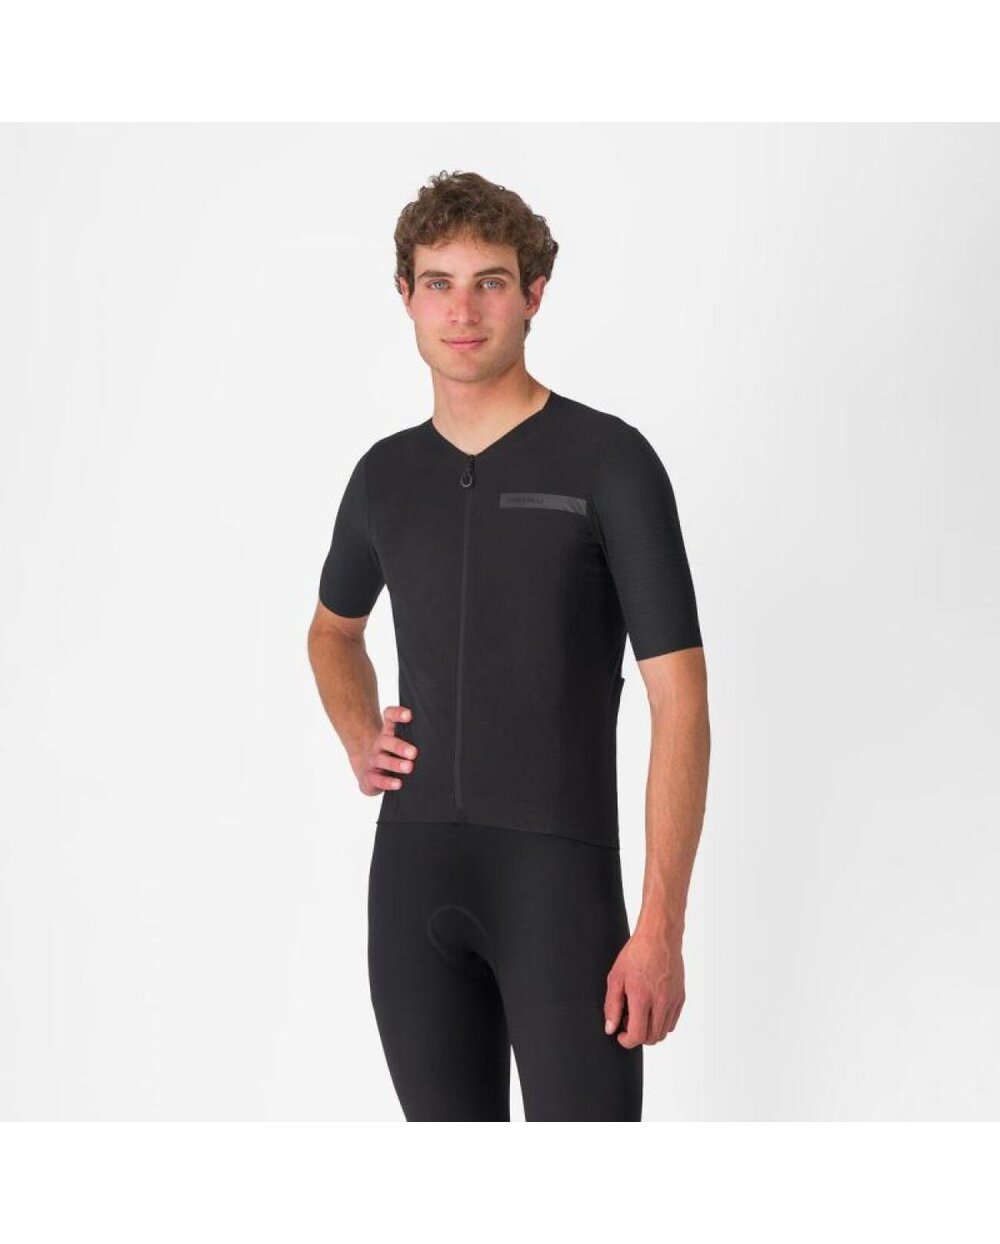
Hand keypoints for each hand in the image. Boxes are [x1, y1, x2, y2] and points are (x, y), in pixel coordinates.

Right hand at [353, 705, 418, 795]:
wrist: (369, 771)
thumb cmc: (393, 755)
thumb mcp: (402, 742)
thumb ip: (416, 737)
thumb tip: (444, 737)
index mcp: (388, 732)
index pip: (389, 717)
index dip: (397, 714)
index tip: (409, 715)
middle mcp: (380, 744)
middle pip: (386, 740)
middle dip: (400, 746)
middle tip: (414, 752)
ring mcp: (373, 760)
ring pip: (382, 760)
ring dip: (395, 764)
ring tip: (409, 767)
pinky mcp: (369, 777)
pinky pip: (377, 779)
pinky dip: (387, 782)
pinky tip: (398, 784)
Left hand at [603, 927, 684, 1047]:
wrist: (659, 937)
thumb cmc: (636, 954)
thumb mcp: (616, 977)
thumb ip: (612, 1005)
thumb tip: (610, 1028)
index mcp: (642, 997)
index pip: (637, 1035)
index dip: (626, 1041)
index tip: (620, 1035)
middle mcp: (660, 1002)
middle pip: (652, 1037)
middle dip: (637, 1036)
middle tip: (628, 1020)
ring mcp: (673, 1000)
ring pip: (663, 1032)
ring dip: (650, 1030)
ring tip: (640, 1012)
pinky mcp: (681, 997)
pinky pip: (672, 1021)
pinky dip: (661, 1022)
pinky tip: (651, 1008)